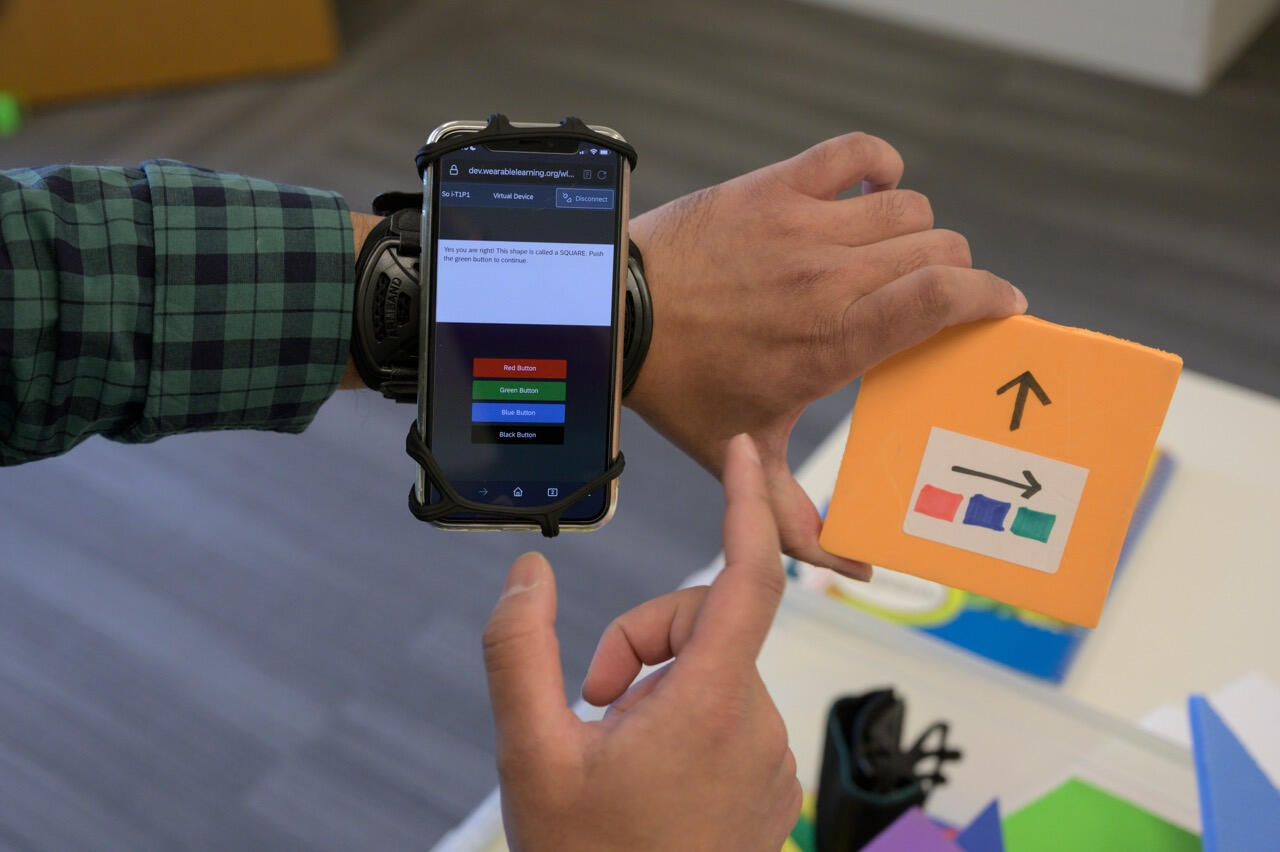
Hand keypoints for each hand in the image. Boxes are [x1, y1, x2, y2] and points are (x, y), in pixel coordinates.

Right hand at [483, 435, 798, 850]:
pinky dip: (685, 714)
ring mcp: (770, 758)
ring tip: (615, 748)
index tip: (749, 450)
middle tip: (591, 704)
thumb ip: (518, 652)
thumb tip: (528, 572)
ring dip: (658, 685)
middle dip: (642, 642)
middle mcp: (757, 725)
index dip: (749, 503)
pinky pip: (730, 710)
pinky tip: (647, 771)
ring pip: (714, 668)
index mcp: (709, 707)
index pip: (747, 577)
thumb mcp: (531, 756)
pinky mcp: (770, 783)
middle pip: (707, 624)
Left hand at [627, 132, 1026, 578]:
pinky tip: (871, 188)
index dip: (992, 296)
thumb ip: (799, 519)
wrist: (616, 321)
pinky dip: (877, 164)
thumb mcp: (745, 457)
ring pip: (907, 205)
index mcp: (839, 340)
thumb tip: (856, 571)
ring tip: (895, 255)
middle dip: (955, 272)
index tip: (1004, 307)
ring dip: (916, 229)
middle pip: (940, 248)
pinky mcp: (774, 187)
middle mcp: (833, 276)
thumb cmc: (684, 390)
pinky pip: (854, 154)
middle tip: (937, 294)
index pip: (948, 297)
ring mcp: (804, 224)